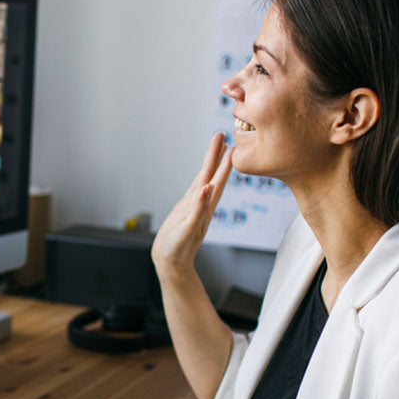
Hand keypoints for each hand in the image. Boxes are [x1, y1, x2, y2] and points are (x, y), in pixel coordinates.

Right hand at [151, 133, 232, 278]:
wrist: (171, 263)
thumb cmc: (177, 250)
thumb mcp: (187, 229)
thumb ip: (198, 209)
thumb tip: (207, 188)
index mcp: (204, 207)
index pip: (215, 179)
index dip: (221, 162)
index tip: (227, 143)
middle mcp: (202, 204)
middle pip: (211, 174)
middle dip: (217, 155)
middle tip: (222, 135)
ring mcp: (195, 207)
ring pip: (204, 180)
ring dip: (211, 164)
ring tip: (217, 148)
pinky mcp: (186, 211)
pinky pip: (196, 190)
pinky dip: (201, 178)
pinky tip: (203, 174)